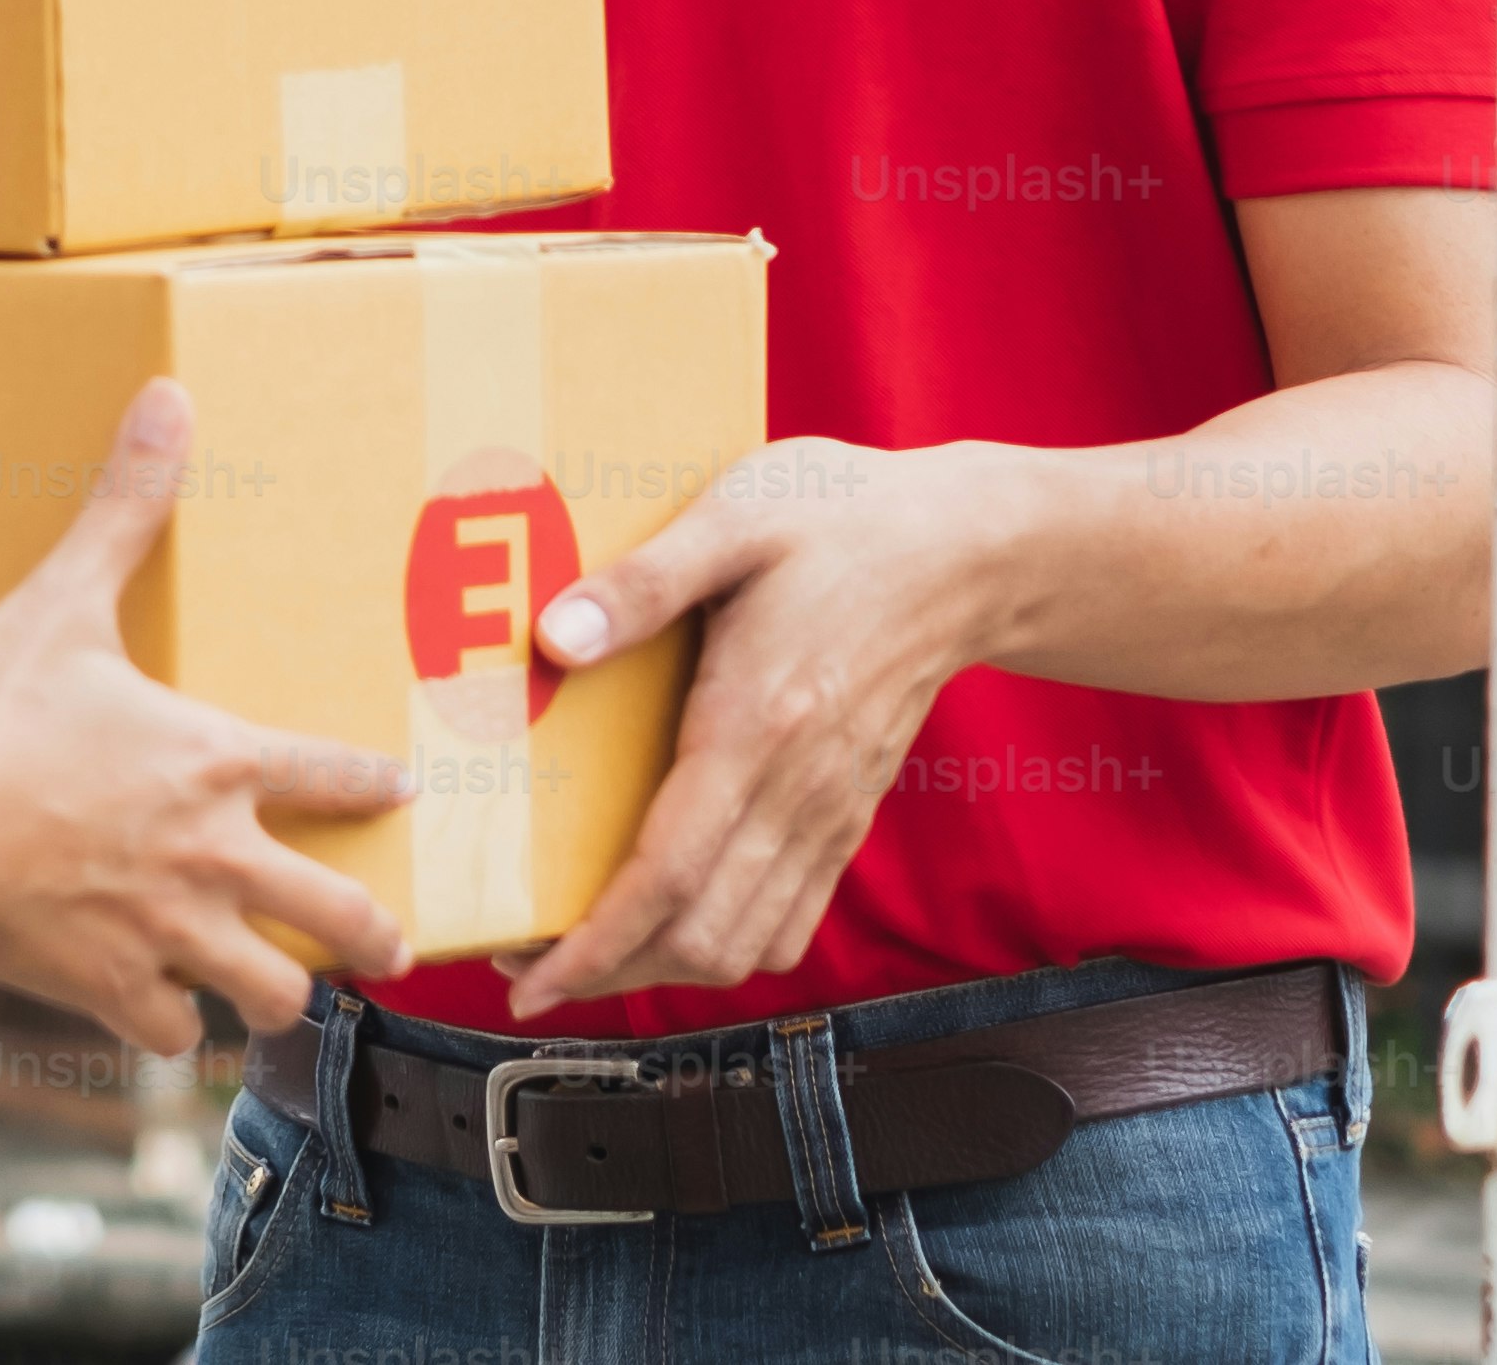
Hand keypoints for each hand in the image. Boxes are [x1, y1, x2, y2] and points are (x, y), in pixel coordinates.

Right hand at [0, 380, 412, 1053]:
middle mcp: (217, 858)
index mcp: (217, 762)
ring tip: (280, 993)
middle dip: (374, 930)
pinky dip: (172, 1028)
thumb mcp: (61, 599)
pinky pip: (172, 1034)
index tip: (405, 788)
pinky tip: (163, 1016)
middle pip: (339, 913)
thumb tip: (170, 396)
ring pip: (271, 994)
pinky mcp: (113, 989)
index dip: (374, 781)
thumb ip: (124, 507)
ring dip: (278, 993)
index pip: (331, 772)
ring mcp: (170, 935)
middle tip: (391, 940)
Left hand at [496, 437, 1016, 1014]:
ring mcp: (830, 812)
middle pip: (701, 936)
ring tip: (586, 953)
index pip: (670, 875)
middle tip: (529, 961)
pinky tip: (675, 927)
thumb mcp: (733, 518)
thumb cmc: (842, 521)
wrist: (967, 553)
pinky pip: (791, 919)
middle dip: (609, 970)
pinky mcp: (848, 815)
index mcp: (758, 725)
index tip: (531, 977)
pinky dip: (728, 947)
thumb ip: (641, 581)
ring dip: (663, 968)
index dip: (596, 942)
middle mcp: (799, 790)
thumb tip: (555, 637)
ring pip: (746, 944)